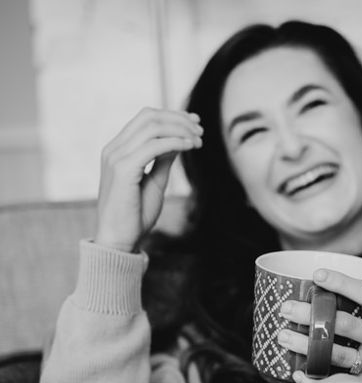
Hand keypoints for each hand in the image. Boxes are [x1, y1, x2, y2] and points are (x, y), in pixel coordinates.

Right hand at [96, 107, 202, 250]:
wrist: (119, 240)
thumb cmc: (135, 215)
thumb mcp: (154, 182)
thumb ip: (163, 161)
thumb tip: (178, 142)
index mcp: (118, 150)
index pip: (145, 119)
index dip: (173, 116)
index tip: (196, 123)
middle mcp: (114, 149)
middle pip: (149, 116)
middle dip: (179, 119)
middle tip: (201, 130)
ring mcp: (116, 157)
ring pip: (152, 127)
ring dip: (180, 130)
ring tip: (199, 140)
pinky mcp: (123, 169)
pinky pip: (152, 147)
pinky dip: (174, 143)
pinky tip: (190, 147)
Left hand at [278, 267, 361, 382]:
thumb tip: (320, 285)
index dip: (343, 283)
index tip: (317, 274)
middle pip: (345, 325)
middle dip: (312, 315)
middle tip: (286, 308)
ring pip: (337, 355)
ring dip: (306, 345)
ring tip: (283, 336)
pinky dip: (313, 379)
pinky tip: (296, 372)